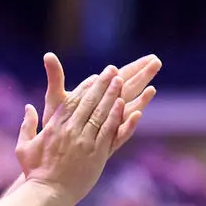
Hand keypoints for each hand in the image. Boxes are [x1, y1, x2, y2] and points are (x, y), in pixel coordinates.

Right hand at [17, 66, 125, 205]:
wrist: (47, 193)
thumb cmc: (34, 172)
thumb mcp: (23, 146)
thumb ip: (27, 125)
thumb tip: (28, 108)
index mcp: (54, 126)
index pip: (72, 101)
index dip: (85, 87)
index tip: (94, 77)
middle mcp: (70, 130)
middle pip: (89, 102)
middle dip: (101, 84)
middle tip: (112, 71)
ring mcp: (84, 141)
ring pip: (100, 113)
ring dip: (111, 95)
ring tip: (120, 82)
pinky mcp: (96, 154)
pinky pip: (108, 131)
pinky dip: (116, 117)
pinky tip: (124, 105)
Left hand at [41, 53, 158, 150]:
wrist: (49, 152)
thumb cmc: (53, 123)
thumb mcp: (55, 97)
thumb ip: (56, 76)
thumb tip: (47, 54)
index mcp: (98, 97)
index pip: (121, 78)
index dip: (136, 67)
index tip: (152, 57)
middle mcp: (106, 111)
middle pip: (129, 90)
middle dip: (143, 76)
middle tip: (158, 62)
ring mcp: (107, 127)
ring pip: (128, 111)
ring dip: (140, 100)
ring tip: (152, 89)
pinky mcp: (104, 143)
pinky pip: (119, 134)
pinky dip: (128, 125)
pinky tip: (137, 115)